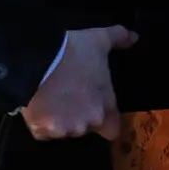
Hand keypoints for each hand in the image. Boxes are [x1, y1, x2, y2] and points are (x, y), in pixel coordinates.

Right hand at [21, 25, 136, 142]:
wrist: (34, 61)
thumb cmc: (71, 52)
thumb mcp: (98, 39)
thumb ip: (119, 38)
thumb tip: (134, 37)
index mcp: (104, 108)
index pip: (112, 130)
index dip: (105, 121)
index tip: (95, 107)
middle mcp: (86, 124)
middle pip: (84, 128)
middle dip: (78, 116)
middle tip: (68, 95)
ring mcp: (62, 129)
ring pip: (63, 131)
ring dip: (59, 120)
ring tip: (50, 99)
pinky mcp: (40, 131)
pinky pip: (42, 132)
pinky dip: (40, 123)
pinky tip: (37, 106)